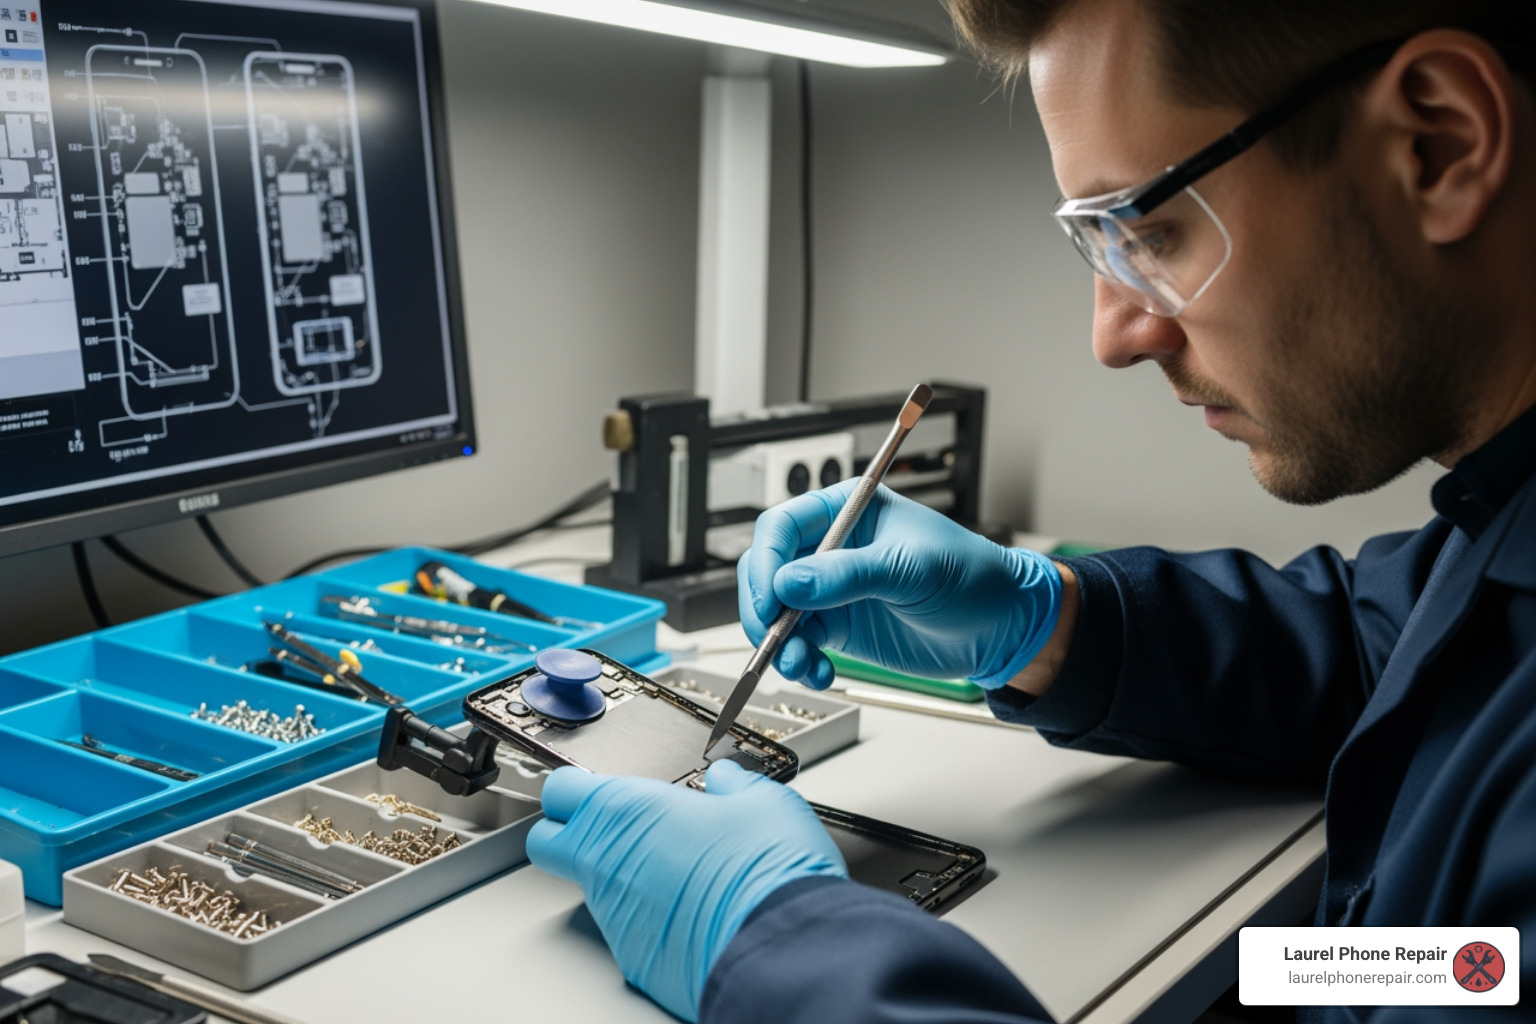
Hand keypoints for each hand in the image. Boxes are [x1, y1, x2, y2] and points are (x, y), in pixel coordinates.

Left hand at [525, 761, 846, 1021]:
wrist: (781, 948)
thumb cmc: (766, 870)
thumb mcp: (763, 801)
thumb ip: (733, 784)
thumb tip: (726, 778)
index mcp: (627, 811)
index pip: (560, 791)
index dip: (575, 788)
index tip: (594, 788)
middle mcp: (606, 863)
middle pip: (549, 842)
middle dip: (570, 833)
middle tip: (617, 829)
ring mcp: (615, 916)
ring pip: (594, 889)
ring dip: (624, 876)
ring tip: (680, 873)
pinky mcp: (633, 960)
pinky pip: (628, 930)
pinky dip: (650, 918)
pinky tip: (692, 913)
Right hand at [738, 481, 1061, 689]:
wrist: (1002, 627)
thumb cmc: (972, 576)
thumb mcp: (910, 569)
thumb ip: (847, 575)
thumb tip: (789, 582)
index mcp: (849, 510)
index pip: (783, 527)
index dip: (767, 562)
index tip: (769, 598)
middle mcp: (833, 547)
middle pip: (770, 570)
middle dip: (764, 608)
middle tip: (771, 638)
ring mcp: (833, 589)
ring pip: (779, 613)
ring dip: (780, 642)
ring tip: (799, 664)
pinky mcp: (840, 626)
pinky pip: (800, 643)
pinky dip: (800, 661)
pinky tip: (818, 672)